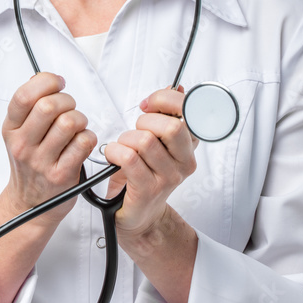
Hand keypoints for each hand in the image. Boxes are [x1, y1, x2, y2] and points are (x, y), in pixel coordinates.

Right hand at [2, 72, 96, 224]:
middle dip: (67, 101)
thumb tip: (42, 78)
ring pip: (70, 123)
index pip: (24, 96)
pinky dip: (88, 137)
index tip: (57, 83)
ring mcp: (42, 162)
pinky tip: (81, 143)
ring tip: (77, 127)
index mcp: (11, 129)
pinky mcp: (62, 175)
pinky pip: (83, 143)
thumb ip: (29, 106)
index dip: (46, 82)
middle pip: (49, 106)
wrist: (30, 205)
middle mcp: (23, 145)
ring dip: (80, 119)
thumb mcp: (18, 133)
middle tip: (69, 108)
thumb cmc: (29, 164)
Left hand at [103, 84, 198, 238]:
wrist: (139, 215)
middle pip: (172, 127)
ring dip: (125, 140)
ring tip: (123, 148)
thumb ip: (167, 114)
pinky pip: (129, 158)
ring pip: (144, 141)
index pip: (189, 112)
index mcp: (189, 146)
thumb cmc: (145, 175)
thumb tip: (176, 87)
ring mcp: (168, 178)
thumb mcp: (158, 141)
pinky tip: (113, 156)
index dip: (165, 100)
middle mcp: (184, 162)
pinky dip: (114, 152)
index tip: (148, 104)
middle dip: (145, 121)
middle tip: (135, 131)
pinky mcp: (148, 190)